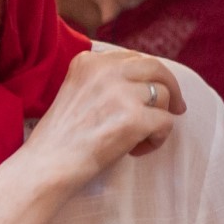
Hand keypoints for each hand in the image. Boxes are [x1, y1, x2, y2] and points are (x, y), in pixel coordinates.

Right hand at [25, 47, 186, 192]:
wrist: (47, 165)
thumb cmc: (60, 139)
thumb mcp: (75, 92)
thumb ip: (102, 81)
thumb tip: (145, 84)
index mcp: (88, 61)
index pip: (132, 58)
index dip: (145, 77)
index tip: (150, 93)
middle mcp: (105, 70)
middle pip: (155, 67)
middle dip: (170, 87)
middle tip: (176, 108)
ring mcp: (121, 93)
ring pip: (163, 96)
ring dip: (159, 119)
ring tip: (139, 140)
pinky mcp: (133, 119)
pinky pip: (166, 122)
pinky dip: (157, 139)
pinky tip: (137, 151)